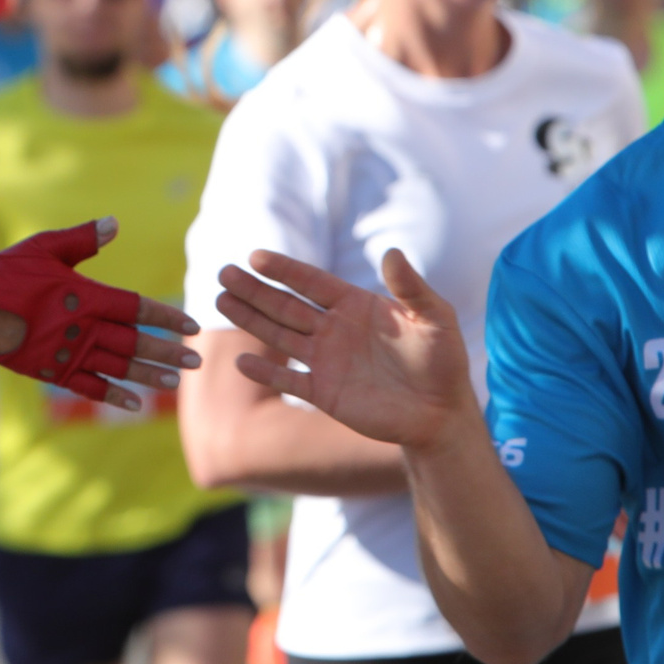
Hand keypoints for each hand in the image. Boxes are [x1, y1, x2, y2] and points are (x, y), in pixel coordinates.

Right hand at [0, 218, 200, 412]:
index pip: (137, 308)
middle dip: (169, 352)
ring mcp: (69, 353)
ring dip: (150, 375)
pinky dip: (114, 395)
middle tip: (197, 361)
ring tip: (176, 382)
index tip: (191, 325)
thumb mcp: (43, 248)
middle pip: (136, 343)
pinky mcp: (53, 372)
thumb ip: (82, 238)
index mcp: (86, 297)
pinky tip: (135, 403)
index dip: (166, 316)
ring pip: (119, 368)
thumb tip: (115, 223)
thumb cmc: (5, 275)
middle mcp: (83, 329)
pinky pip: (90, 387)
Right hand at [214, 248, 477, 452]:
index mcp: (355, 305)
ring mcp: (326, 361)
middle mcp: (334, 329)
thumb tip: (392, 251)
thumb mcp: (434, 318)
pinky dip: (266, 371)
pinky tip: (242, 360)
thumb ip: (411, 288)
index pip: (312, 282)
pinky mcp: (325, 393)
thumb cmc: (442, 361)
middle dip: (254, 290)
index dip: (284, 270)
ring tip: (220, 301)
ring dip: (251, 320)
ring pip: (280, 336)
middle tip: (223, 273)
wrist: (441, 413)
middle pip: (286, 305)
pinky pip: (289, 379)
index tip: (255, 257)